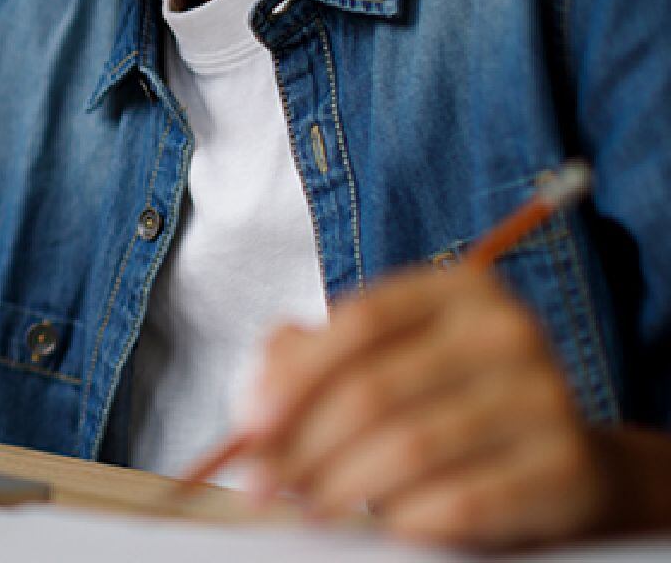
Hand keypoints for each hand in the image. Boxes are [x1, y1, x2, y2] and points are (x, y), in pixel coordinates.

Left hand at [240, 265, 613, 548]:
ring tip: (307, 506)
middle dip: (303, 444)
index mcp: (458, 290)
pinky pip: (463, 500)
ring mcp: (547, 396)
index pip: (361, 322)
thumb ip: (309, 362)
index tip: (249, 428)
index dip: (295, 378)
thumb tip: (255, 403)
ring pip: (411, 447)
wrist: (557, 463)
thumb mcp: (383, 364)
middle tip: (263, 484)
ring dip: (341, 485)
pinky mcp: (567, 466)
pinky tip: (381, 525)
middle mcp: (508, 331)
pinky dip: (406, 518)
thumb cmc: (444, 406)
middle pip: (376, 389)